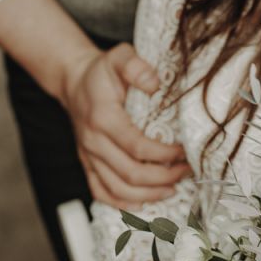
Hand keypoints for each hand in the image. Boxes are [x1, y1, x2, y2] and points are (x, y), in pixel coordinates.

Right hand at [61, 43, 190, 208]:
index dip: (164, 154)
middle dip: (163, 177)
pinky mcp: (88, 163)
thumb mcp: (119, 56)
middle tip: (186, 171)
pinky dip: (122, 203)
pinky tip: (144, 202)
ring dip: (148, 194)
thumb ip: (136, 66)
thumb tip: (155, 84)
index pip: (136, 146)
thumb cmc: (102, 72)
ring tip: (173, 189)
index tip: (185, 151)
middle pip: (130, 173)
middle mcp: (93, 141)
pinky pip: (101, 192)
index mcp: (104, 118)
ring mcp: (89, 155)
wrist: (73, 81)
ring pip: (117, 189)